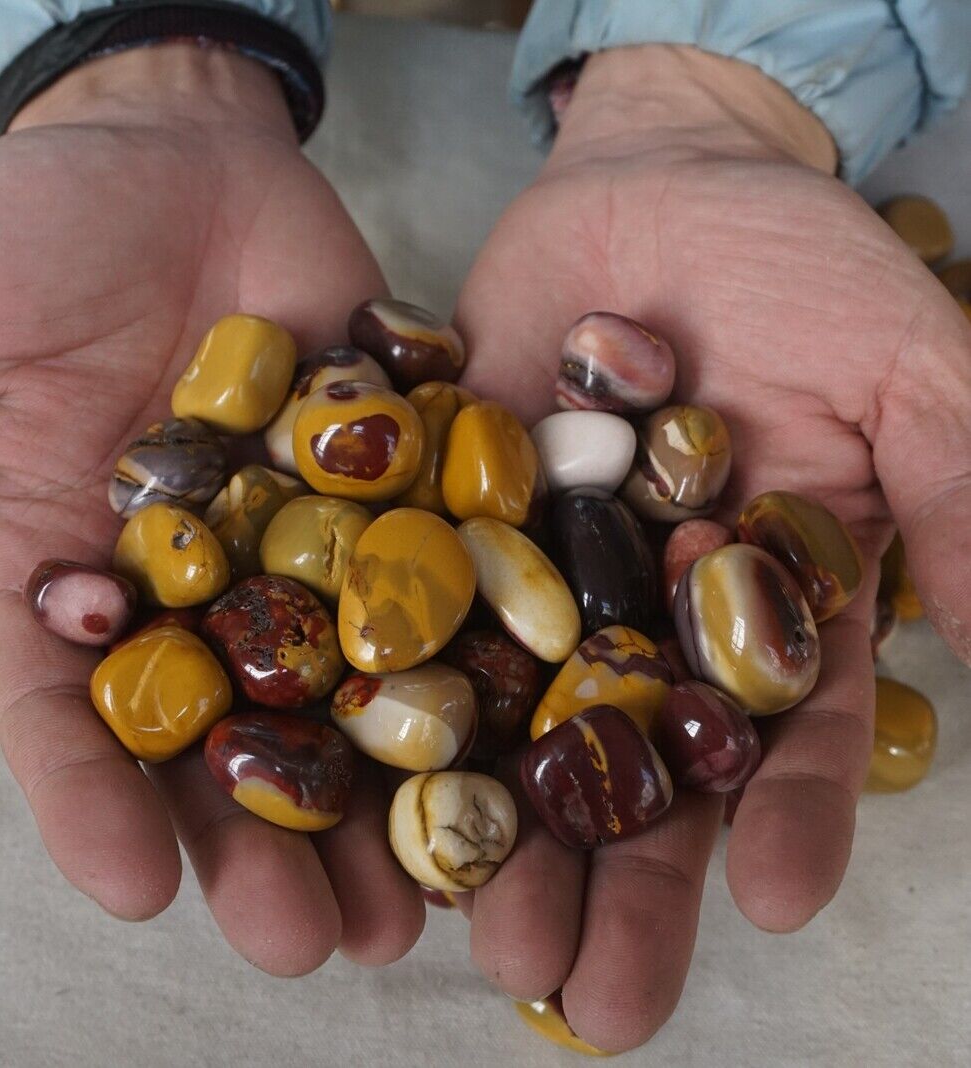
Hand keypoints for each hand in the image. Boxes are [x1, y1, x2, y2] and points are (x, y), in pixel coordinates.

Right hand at [0, 44, 422, 973]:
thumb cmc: (46, 225)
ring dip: (383, 789)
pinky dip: (474, 647)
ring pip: (349, 686)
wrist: (185, 151)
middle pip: (235, 734)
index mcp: (82, 567)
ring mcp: (314, 537)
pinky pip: (442, 569)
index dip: (96, 801)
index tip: (134, 886)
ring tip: (423, 900)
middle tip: (316, 942)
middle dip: (268, 837)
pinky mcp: (403, 480)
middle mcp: (205, 580)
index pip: (76, 712)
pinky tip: (509, 733)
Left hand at [455, 45, 970, 1050]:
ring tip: (474, 934)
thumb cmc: (800, 265)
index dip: (786, 816)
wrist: (658, 182)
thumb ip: (957, 493)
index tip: (778, 903)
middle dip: (617, 878)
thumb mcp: (909, 368)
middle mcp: (648, 615)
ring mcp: (541, 577)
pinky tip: (371, 788)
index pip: (786, 732)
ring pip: (517, 726)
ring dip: (498, 829)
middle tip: (581, 994)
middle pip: (636, 767)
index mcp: (766, 600)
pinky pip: (422, 618)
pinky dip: (397, 696)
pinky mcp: (450, 525)